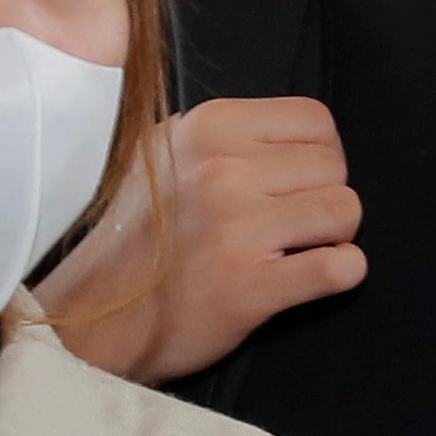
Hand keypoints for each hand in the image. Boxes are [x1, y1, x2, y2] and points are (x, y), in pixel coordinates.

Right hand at [38, 96, 366, 383]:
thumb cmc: (135, 233)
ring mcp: (237, 227)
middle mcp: (223, 170)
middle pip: (334, 166)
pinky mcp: (250, 286)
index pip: (316, 120)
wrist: (91, 314)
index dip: (320, 153)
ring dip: (335, 235)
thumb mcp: (164, 153)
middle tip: (293, 225)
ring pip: (345, 210)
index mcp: (209, 127)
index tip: (297, 182)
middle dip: (325, 196)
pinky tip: (315, 277)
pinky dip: (341, 273)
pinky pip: (340, 267)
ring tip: (299, 250)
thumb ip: (226, 137)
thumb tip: (297, 137)